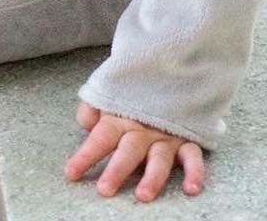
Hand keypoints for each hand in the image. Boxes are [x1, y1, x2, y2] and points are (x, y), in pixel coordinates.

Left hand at [64, 102, 204, 201]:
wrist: (168, 69)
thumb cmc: (130, 92)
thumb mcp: (108, 92)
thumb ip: (92, 107)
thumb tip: (85, 122)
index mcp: (121, 118)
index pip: (100, 137)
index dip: (85, 155)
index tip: (71, 173)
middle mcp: (143, 128)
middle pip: (129, 150)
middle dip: (117, 170)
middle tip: (105, 189)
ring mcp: (167, 135)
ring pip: (160, 158)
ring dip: (152, 177)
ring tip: (143, 195)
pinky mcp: (187, 139)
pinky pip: (194, 156)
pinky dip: (195, 172)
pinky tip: (191, 189)